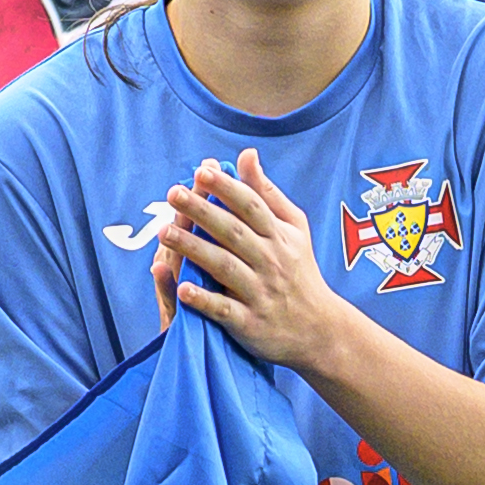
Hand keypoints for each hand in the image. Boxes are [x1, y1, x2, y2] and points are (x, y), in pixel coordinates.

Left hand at [156, 153, 355, 373]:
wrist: (319, 329)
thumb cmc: (299, 271)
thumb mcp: (294, 228)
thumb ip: (267, 193)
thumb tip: (246, 154)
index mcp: (278, 236)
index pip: (251, 206)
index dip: (227, 188)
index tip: (202, 171)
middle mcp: (270, 261)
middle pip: (233, 231)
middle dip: (203, 211)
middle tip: (174, 193)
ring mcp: (259, 292)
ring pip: (224, 266)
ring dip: (194, 249)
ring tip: (164, 233)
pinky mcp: (250, 323)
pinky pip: (224, 310)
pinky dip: (204, 300)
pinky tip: (181, 289)